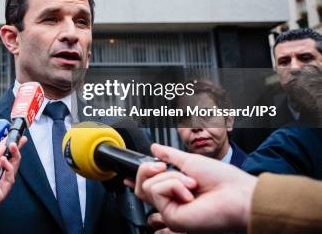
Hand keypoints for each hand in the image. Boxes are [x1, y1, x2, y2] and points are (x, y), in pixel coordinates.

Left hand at [0, 137, 25, 210]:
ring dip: (14, 158)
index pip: (2, 157)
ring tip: (12, 148)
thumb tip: (3, 149)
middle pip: (9, 164)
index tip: (18, 139)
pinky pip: (9, 181)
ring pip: (12, 171)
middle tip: (19, 141)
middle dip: (16, 152)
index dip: (10, 149)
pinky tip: (4, 160)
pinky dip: (9, 169)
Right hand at [124, 144, 256, 232]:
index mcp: (176, 189)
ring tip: (190, 184)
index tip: (126, 178)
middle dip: (148, 169)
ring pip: (147, 186)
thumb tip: (155, 148)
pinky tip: (189, 193)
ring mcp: (171, 210)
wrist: (237, 195)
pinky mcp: (172, 217)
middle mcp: (172, 201)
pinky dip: (172, 184)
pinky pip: (156, 191)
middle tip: (163, 165)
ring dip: (170, 177)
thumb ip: (170, 155)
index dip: (136, 181)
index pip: (149, 188)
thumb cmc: (223, 180)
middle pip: (141, 185)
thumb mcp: (190, 161)